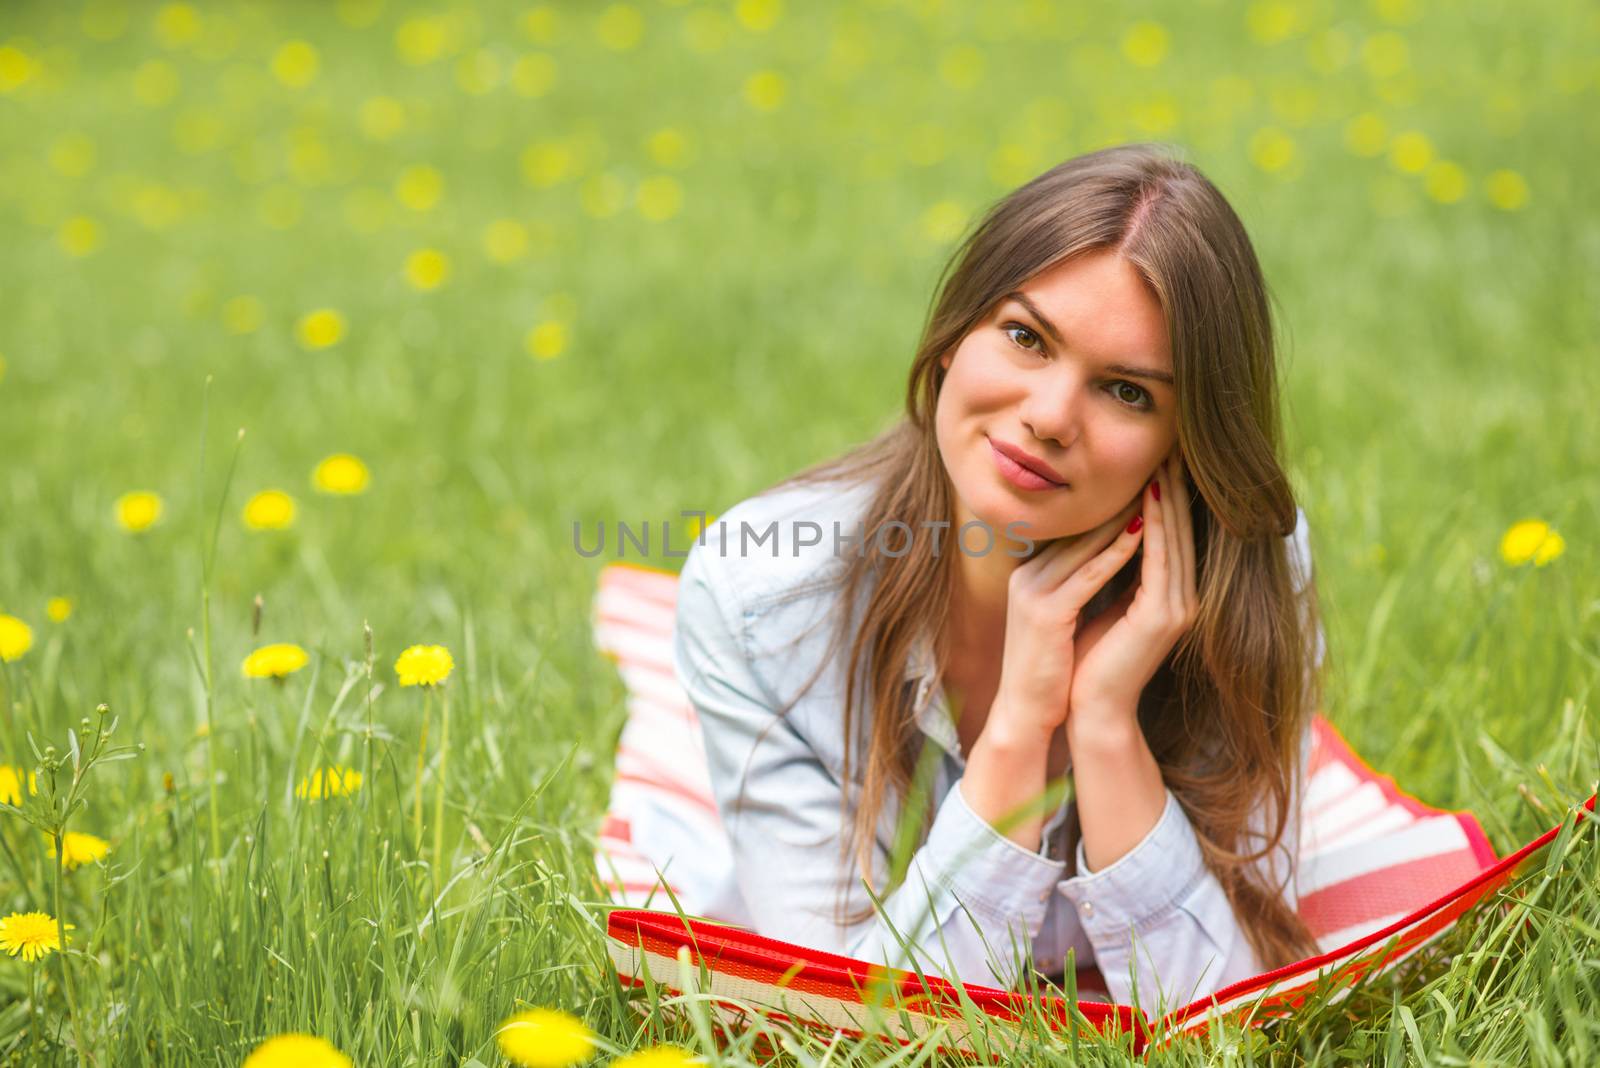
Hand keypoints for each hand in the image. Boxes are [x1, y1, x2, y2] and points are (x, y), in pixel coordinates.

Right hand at [986, 490, 1146, 744]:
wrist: (1025, 712)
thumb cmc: (1053, 671)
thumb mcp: (1066, 619)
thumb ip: (1084, 586)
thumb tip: (1120, 560)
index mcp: (1031, 574)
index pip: (1077, 533)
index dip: (1113, 509)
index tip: (1148, 487)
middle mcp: (1027, 575)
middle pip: (1081, 530)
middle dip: (1121, 503)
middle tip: (1157, 474)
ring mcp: (1032, 591)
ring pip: (1085, 545)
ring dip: (1124, 517)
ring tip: (1158, 493)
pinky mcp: (1045, 612)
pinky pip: (1088, 575)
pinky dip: (1117, 553)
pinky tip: (1145, 534)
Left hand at [1067, 451, 1197, 732]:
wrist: (1090, 707)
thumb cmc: (1089, 656)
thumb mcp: (1106, 601)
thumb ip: (1117, 570)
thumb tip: (1109, 527)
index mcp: (1170, 595)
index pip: (1171, 535)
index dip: (1168, 496)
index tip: (1159, 457)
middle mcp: (1183, 599)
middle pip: (1180, 531)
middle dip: (1175, 488)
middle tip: (1172, 445)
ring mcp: (1179, 608)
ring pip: (1173, 540)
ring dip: (1168, 499)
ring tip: (1163, 460)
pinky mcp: (1164, 617)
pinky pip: (1159, 561)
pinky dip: (1152, 528)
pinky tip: (1146, 498)